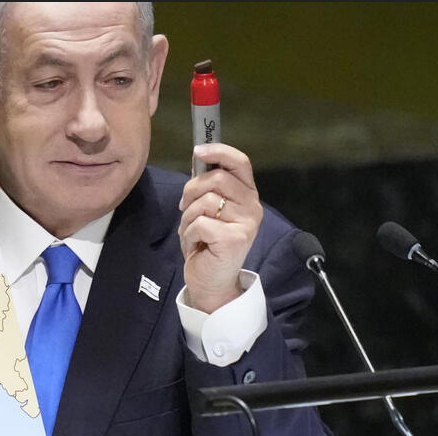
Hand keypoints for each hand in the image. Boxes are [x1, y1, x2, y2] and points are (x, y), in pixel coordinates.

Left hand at [178, 143, 262, 312]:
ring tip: (192, 232)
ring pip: (205, 201)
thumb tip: (199, 156)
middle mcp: (253, 208)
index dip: (218, 152)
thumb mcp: (209, 210)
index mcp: (248, 196)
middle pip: (217, 179)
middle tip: (185, 208)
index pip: (240, 162)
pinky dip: (189, 234)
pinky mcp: (234, 240)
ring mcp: (246, 224)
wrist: (212, 282)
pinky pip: (200, 223)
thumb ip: (208, 186)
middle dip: (191, 191)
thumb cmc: (208, 244)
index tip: (197, 151)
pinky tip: (195, 245)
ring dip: (188, 217)